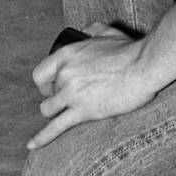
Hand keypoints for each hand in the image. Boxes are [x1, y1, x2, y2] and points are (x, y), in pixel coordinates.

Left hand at [28, 22, 156, 149]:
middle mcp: (65, 73)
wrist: (144, 67)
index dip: (45, 83)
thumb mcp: (107, 32)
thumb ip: (92, 29)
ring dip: (56, 113)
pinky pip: (55, 128)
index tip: (54, 87)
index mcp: (67, 54)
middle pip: (47, 93)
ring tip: (69, 113)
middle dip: (56, 98)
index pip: (40, 73)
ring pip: (48, 110)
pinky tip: (32, 145)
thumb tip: (86, 31)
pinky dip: (41, 138)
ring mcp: (72, 93)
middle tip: (73, 99)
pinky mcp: (83, 111)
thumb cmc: (129, 50)